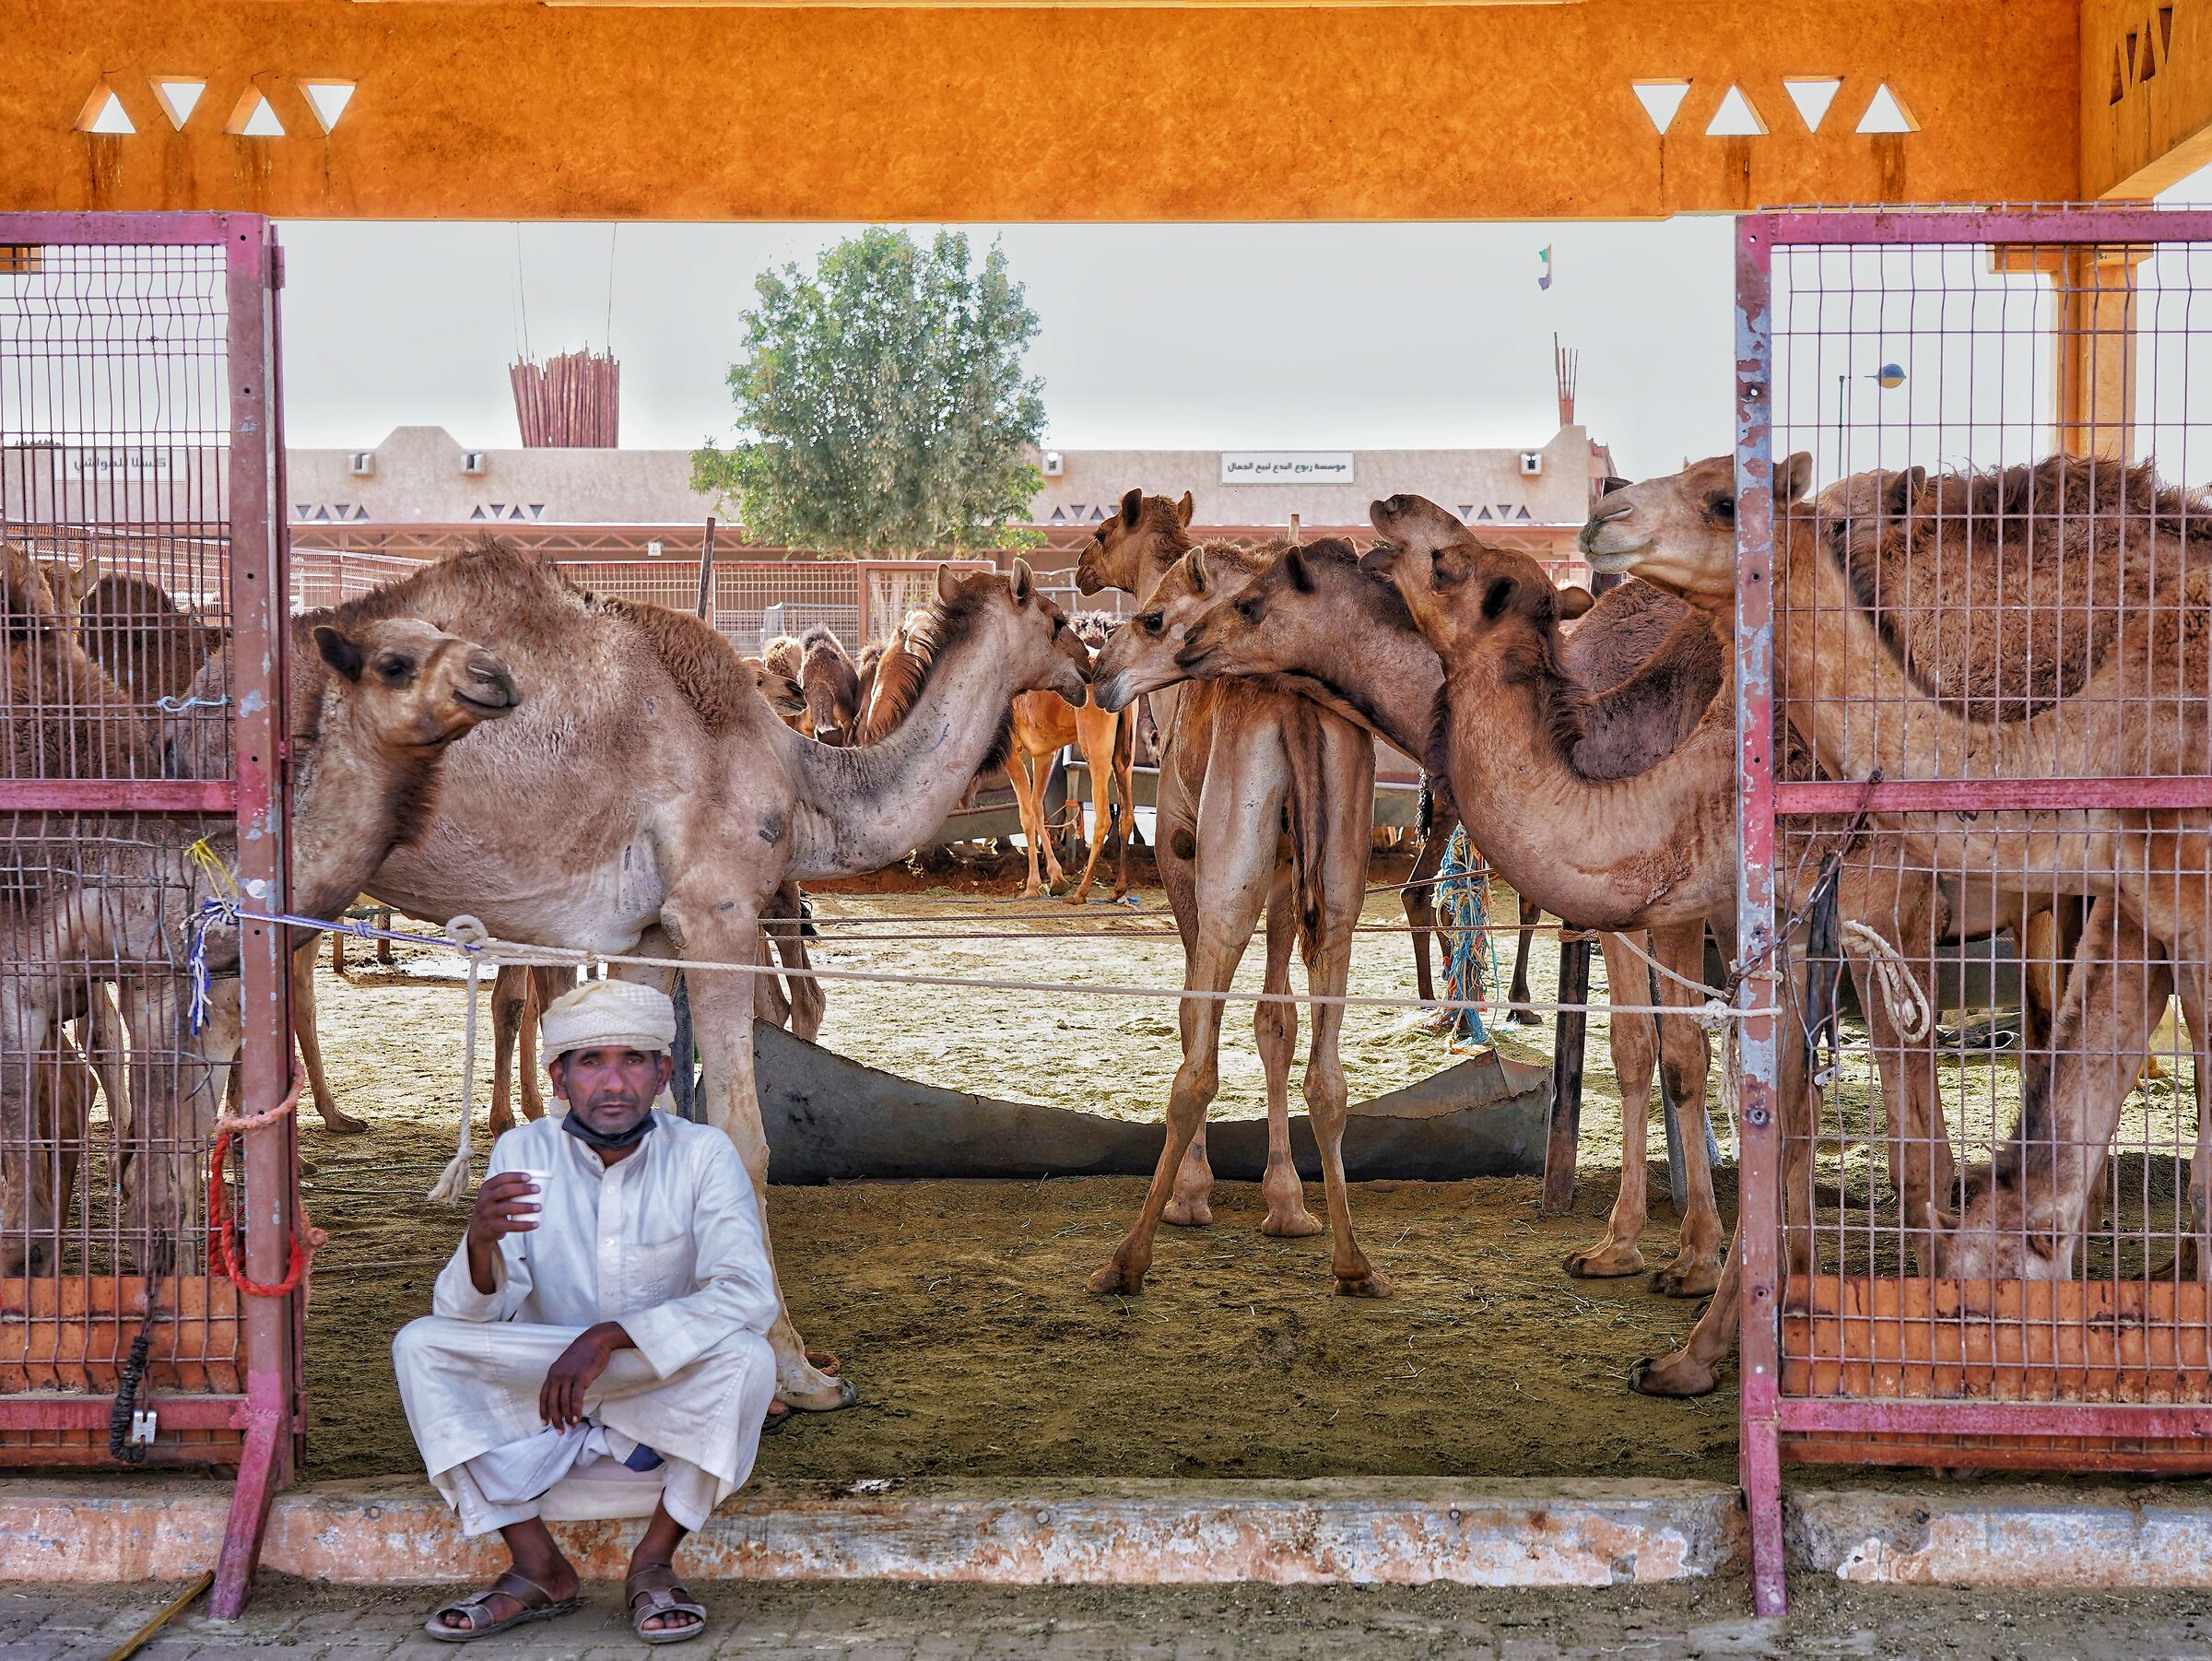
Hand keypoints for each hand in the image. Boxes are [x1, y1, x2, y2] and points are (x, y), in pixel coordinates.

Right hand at [464, 1172, 539, 1294]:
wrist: (479, 1230)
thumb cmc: (494, 1207)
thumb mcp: (494, 1196)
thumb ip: (508, 1188)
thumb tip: (537, 1180)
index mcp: (486, 1188)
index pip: (501, 1178)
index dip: (515, 1177)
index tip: (529, 1177)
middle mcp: (484, 1199)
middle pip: (505, 1191)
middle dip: (523, 1189)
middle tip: (538, 1189)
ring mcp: (487, 1214)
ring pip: (508, 1208)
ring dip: (525, 1207)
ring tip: (539, 1207)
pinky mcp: (492, 1227)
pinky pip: (510, 1226)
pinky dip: (524, 1225)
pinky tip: (535, 1223)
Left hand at [540, 1322, 625, 1428]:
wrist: (596, 1340)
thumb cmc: (583, 1353)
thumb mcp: (566, 1365)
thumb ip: (562, 1378)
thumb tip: (563, 1395)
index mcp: (552, 1373)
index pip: (543, 1396)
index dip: (543, 1411)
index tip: (545, 1424)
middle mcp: (557, 1376)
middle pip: (552, 1403)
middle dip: (555, 1419)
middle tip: (559, 1431)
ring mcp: (568, 1377)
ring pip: (564, 1403)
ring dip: (567, 1417)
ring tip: (571, 1427)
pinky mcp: (581, 1378)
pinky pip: (576, 1398)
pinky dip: (575, 1410)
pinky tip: (577, 1418)